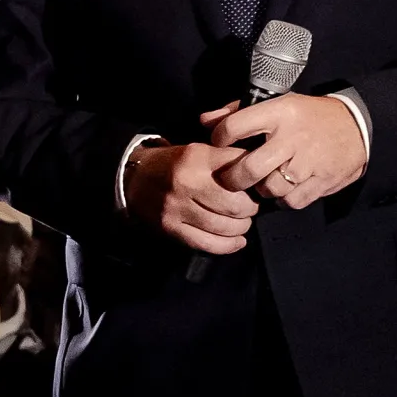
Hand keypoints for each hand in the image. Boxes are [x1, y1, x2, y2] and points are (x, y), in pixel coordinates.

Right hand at [126, 140, 258, 258]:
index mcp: (197, 158)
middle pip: (235, 204)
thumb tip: (261, 174)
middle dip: (250, 209)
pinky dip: (228, 245)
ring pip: (224, 226)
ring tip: (242, 222)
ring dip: (241, 227)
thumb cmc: (175, 164)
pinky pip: (207, 243)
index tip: (257, 186)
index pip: (239, 171)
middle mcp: (187, 183)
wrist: (134, 178)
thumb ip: (227, 160)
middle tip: (251, 207)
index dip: (255, 181)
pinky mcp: (170, 228)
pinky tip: (237, 241)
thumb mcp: (199, 151)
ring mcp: (177, 208)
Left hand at [204, 91, 367, 210]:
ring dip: (262, 189)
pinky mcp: (323, 180)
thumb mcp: (277, 103)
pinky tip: (285, 189)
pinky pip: (292, 201)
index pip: (235, 126)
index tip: (219, 144)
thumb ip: (238, 112)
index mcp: (279, 113)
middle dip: (233, 178)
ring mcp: (309, 161)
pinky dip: (284, 199)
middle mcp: (292, 137)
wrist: (357, 125)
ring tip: (264, 181)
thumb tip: (204, 120)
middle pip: (249, 168)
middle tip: (230, 180)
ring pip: (270, 188)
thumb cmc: (308, 115)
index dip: (220, 138)